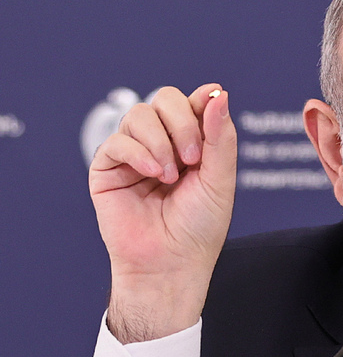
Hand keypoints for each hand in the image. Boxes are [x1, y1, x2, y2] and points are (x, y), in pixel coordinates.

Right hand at [89, 84, 236, 342]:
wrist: (171, 263)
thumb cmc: (199, 227)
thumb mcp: (219, 179)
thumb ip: (219, 136)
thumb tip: (217, 92)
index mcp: (193, 143)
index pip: (193, 102)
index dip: (200, 103)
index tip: (208, 114)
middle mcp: (163, 143)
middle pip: (165, 99)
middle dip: (182, 122)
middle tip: (193, 159)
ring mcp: (135, 153)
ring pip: (139, 114)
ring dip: (160, 141)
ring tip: (170, 176)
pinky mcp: (108, 168)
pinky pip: (117, 141)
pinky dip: (138, 152)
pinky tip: (153, 174)